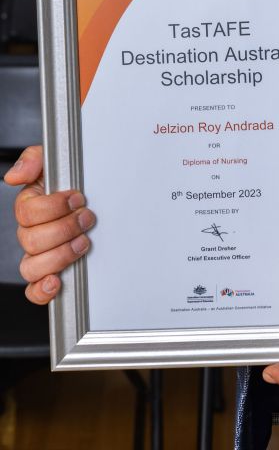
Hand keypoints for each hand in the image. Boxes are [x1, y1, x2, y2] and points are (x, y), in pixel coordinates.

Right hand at [3, 145, 95, 304]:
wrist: (92, 195)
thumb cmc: (70, 181)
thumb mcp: (53, 160)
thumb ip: (34, 160)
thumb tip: (15, 175)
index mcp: (29, 207)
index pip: (27, 213)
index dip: (54, 206)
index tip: (77, 198)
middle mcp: (31, 233)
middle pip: (33, 240)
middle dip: (65, 228)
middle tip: (87, 218)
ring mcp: (39, 255)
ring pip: (33, 266)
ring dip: (61, 255)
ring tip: (84, 242)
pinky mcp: (48, 274)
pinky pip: (34, 290)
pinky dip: (42, 289)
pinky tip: (57, 281)